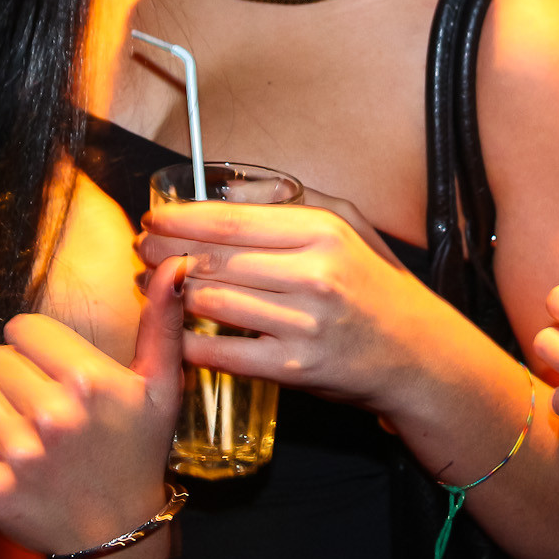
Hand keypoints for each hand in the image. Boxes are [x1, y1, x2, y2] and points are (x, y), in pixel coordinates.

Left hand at [0, 255, 189, 557]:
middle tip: (38, 402)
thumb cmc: (136, 452)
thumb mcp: (161, 388)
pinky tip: (6, 457)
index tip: (52, 369)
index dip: (34, 345)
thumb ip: (163, 322)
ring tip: (21, 427)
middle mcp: (52, 415)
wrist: (114, 538)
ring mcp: (18, 456)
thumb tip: (174, 264)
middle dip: (11, 375)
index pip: (21, 328)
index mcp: (89, 380)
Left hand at [137, 193, 432, 411]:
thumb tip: (227, 189)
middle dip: (165, 253)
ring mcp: (304, 324)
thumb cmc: (373, 285)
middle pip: (214, 259)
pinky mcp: (295, 369)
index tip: (154, 218)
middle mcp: (313, 275)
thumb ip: (287, 201)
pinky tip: (176, 332)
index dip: (181, 219)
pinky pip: (224, 353)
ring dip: (171, 294)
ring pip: (212, 302)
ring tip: (154, 286)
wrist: (416, 353)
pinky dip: (191, 342)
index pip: (231, 221)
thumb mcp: (345, 226)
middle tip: (142, 250)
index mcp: (321, 233)